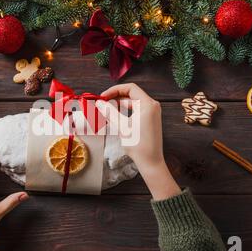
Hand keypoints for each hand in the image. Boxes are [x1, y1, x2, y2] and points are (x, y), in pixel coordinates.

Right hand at [97, 83, 180, 200]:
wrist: (150, 162)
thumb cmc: (138, 145)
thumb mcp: (122, 127)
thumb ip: (110, 112)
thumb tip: (99, 102)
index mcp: (148, 104)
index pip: (130, 88)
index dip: (114, 90)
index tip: (103, 97)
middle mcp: (152, 106)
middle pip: (131, 95)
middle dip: (115, 98)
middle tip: (102, 104)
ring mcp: (152, 113)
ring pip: (132, 103)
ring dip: (118, 106)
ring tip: (106, 111)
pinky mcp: (150, 120)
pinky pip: (135, 111)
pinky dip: (124, 112)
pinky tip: (114, 117)